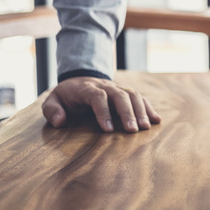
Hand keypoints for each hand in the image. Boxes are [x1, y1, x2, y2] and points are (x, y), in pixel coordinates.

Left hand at [41, 77, 160, 132]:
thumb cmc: (66, 96)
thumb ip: (52, 110)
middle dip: (128, 112)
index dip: (104, 111)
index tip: (108, 129)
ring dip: (141, 111)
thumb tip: (60, 121)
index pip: (98, 96)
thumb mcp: (52, 100)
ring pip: (133, 95)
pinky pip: (140, 98)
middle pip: (120, 95)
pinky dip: (149, 108)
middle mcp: (106, 86)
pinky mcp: (126, 93)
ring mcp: (118, 88)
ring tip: (146, 127)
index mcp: (87, 88)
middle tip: (133, 130)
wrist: (80, 79)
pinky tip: (157, 120)